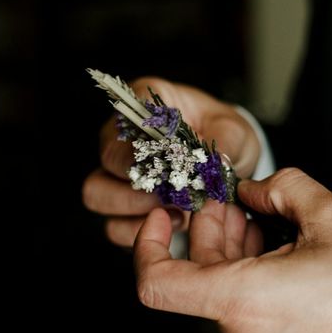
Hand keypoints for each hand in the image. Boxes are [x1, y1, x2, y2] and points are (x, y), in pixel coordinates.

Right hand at [83, 77, 260, 246]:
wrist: (228, 160)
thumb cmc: (225, 136)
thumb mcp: (235, 132)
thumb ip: (224, 142)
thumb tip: (214, 162)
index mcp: (147, 103)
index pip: (128, 117)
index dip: (147, 143)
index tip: (174, 161)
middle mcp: (122, 135)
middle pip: (108, 159)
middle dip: (143, 181)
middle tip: (177, 191)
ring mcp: (115, 171)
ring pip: (97, 193)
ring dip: (135, 208)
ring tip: (175, 210)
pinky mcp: (120, 206)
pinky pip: (112, 225)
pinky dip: (138, 230)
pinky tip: (173, 222)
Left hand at [133, 168, 331, 332]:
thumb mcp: (331, 216)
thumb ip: (281, 188)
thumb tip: (253, 190)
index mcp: (243, 301)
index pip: (157, 283)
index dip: (149, 244)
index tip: (163, 217)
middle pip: (196, 278)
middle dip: (208, 234)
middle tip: (230, 205)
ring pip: (222, 294)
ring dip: (231, 253)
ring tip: (258, 222)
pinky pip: (245, 313)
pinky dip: (248, 278)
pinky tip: (275, 252)